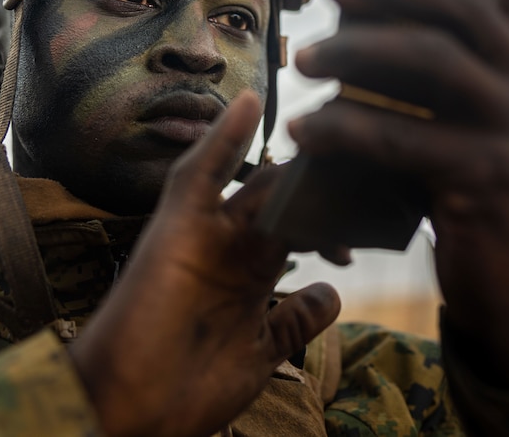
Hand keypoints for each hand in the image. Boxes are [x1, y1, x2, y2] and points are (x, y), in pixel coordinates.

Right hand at [69, 91, 340, 436]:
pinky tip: (250, 102)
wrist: (130, 416)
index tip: (378, 216)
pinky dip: (222, 138)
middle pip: (288, 199)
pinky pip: (198, 173)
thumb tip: (331, 294)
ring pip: (256, 181)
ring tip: (333, 138)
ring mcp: (205, 232)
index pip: (303, 225)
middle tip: (374, 181)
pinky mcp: (176, 227)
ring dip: (295, 166)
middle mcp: (232, 245)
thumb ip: (294, 320)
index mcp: (251, 271)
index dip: (339, 218)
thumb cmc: (186, 390)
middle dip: (330, 191)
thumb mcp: (261, 353)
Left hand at [291, 0, 508, 388]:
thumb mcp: (465, 129)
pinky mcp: (487, 179)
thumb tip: (356, 35)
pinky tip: (303, 132)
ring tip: (303, 60)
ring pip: (431, 63)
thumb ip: (436, 84)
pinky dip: (344, 130)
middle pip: (463, 8)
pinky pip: (402, 138)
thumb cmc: (470, 198)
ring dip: (356, 53)